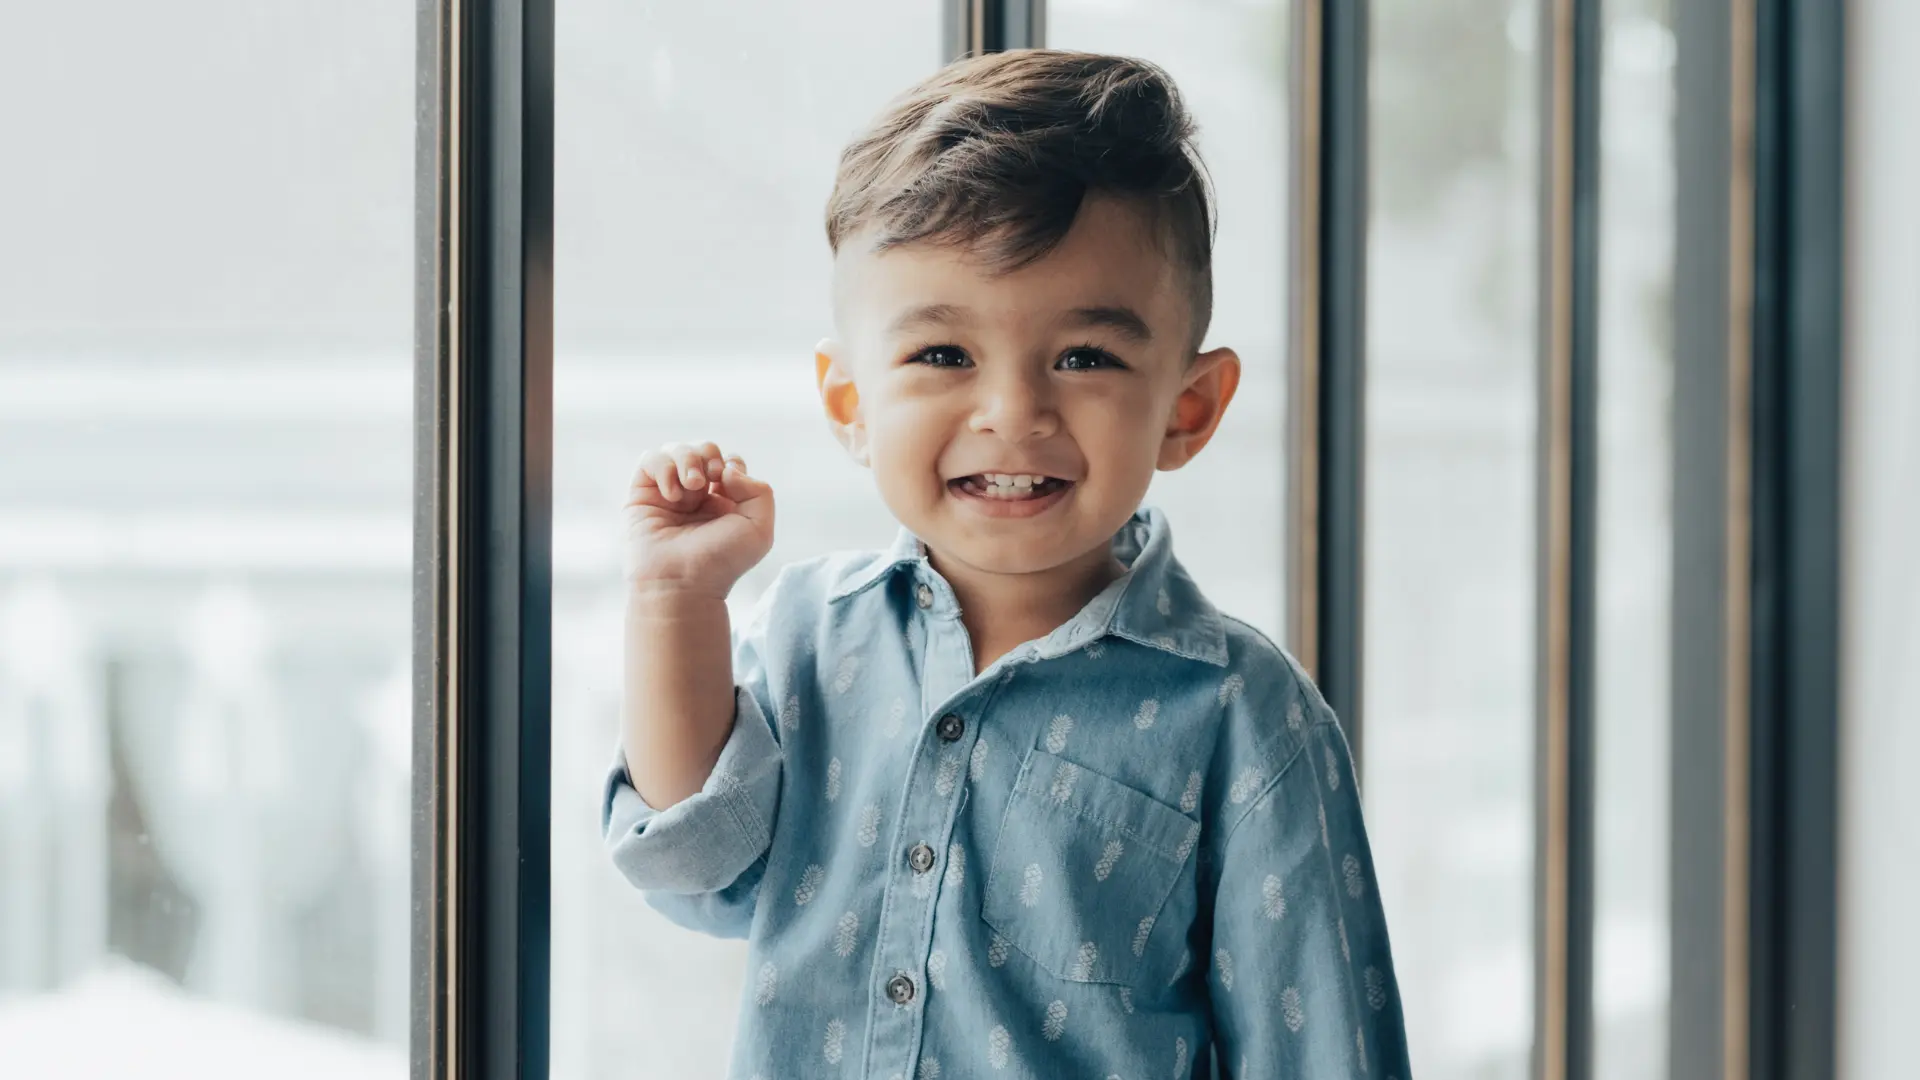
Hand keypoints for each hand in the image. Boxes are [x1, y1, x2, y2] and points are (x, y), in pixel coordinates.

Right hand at [623, 441, 774, 597]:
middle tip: (710, 480)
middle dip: (709, 455)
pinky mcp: (641, 495)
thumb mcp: (759, 528)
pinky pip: (649, 459)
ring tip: (692, 486)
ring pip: (676, 449)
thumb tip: (727, 470)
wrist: (682, 582)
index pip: (728, 461)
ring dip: (687, 459)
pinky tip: (673, 494)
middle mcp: (695, 496)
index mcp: (723, 501)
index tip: (729, 485)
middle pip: (703, 449)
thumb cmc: (720, 561)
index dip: (730, 464)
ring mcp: (667, 494)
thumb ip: (759, 490)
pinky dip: (664, 467)